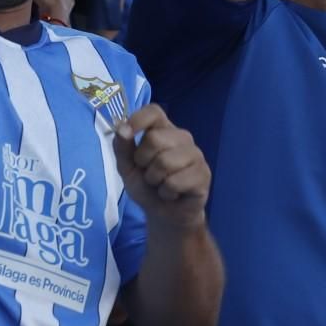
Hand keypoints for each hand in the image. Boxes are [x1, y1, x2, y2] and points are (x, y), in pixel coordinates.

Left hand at [112, 104, 210, 225]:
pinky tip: (173, 193)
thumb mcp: (127, 167)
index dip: (139, 119)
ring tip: (160, 184)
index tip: (126, 134)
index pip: (154, 111)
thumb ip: (122, 147)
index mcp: (162, 130)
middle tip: (149, 173)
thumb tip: (122, 128)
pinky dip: (166, 192)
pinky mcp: (203, 174)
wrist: (165, 214)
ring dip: (155, 180)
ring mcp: (196, 154)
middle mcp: (182, 137)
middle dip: (143, 162)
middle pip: (155, 138)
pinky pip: (175, 181)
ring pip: (165, 161)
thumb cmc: (146, 186)